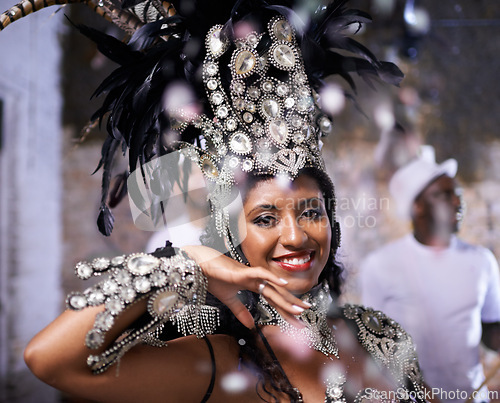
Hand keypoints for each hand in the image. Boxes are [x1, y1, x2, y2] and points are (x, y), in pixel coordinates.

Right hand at [183, 245, 309, 328]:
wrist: (198, 265)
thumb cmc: (213, 277)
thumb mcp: (228, 299)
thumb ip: (240, 311)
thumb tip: (251, 325)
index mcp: (253, 285)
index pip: (273, 300)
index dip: (285, 310)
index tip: (297, 322)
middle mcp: (256, 279)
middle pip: (277, 295)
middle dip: (291, 307)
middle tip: (305, 317)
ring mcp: (250, 275)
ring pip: (273, 288)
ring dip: (287, 298)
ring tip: (300, 308)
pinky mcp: (242, 272)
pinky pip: (261, 274)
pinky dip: (272, 278)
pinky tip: (284, 284)